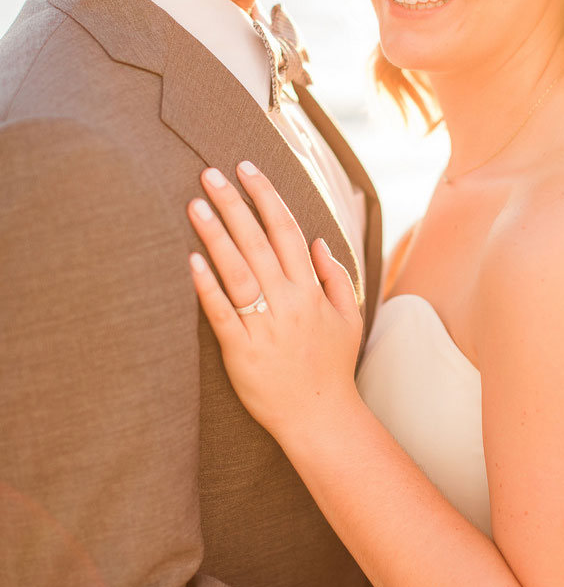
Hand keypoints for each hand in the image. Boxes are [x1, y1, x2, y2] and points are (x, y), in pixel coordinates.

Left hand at [187, 163, 362, 438]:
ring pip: (237, 270)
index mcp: (311, 289)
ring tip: (195, 204)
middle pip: (257, 241)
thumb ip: (335, 277)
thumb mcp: (349, 318)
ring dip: (216, 234)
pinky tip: (192, 260)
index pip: (286, 229)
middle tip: (210, 173)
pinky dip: (207, 286)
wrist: (320, 417)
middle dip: (234, 203)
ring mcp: (264, 324)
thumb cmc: (332, 367)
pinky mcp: (242, 350)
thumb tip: (318, 242)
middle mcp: (288, 300)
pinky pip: (222, 313)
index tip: (247, 169)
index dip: (265, 196)